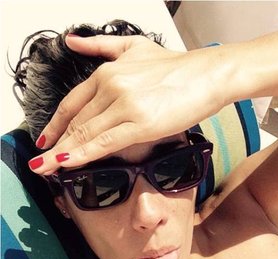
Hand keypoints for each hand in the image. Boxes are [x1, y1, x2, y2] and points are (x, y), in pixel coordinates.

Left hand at [30, 34, 224, 173]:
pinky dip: (83, 154)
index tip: (46, 141)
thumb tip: (72, 41)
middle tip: (41, 163)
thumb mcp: (134, 47)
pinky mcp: (140, 124)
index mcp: (108, 71)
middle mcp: (111, 86)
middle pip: (76, 122)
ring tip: (45, 169)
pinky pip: (104, 142)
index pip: (72, 103)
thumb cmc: (178, 67)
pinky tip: (67, 162)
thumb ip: (100, 45)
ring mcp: (124, 105)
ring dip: (63, 154)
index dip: (56, 125)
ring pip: (85, 134)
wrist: (208, 75)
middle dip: (56, 146)